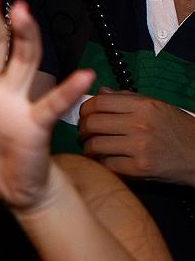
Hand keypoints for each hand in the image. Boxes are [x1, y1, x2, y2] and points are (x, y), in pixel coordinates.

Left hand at [79, 90, 194, 184]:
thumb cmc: (176, 129)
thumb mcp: (158, 107)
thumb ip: (127, 99)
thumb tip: (100, 92)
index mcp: (145, 106)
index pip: (100, 102)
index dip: (86, 109)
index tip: (85, 115)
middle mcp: (140, 124)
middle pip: (92, 123)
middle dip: (83, 129)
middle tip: (85, 133)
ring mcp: (139, 146)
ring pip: (94, 145)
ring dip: (88, 147)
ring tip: (93, 147)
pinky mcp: (138, 167)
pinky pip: (106, 164)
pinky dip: (101, 162)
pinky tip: (106, 160)